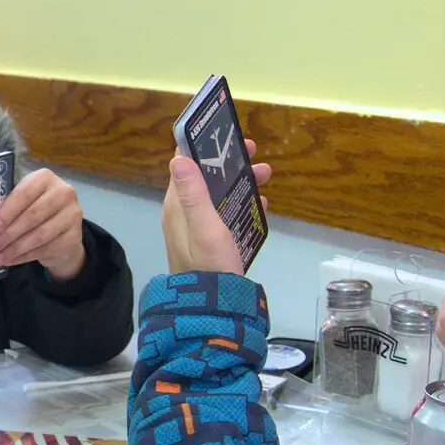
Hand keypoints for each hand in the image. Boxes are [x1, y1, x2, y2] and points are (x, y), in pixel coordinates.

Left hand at [0, 168, 86, 281]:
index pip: (24, 194)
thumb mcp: (23, 202)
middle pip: (31, 216)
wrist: (62, 230)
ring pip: (38, 235)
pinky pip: (45, 249)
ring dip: (14, 249)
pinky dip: (25, 257)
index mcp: (45, 178)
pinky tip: (11, 261)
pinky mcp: (74, 237)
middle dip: (8, 234)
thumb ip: (8, 208)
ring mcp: (73, 215)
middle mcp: (64, 193)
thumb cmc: (35, 211)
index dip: (7, 212)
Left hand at [162, 139, 271, 275]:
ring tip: (266, 175)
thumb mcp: (205, 228)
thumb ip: (193, 194)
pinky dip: (239, 202)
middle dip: (228, 161)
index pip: (184, 164)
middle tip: (256, 152)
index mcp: (178, 206)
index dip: (204, 146)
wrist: (210, 309)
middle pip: (204, 176)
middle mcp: (182, 213)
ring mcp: (194, 228)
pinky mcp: (206, 241)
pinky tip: (259, 203)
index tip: (228, 134)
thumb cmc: (210, 266)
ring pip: (216, 194)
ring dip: (238, 180)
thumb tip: (178, 157)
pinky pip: (222, 212)